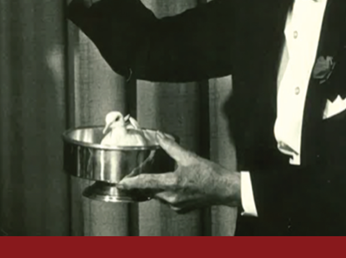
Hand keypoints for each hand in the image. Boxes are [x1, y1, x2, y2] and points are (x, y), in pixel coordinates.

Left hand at [117, 132, 239, 212]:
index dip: (131, 183)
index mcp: (172, 184)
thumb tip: (160, 136)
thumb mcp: (188, 157)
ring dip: (152, 187)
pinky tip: (164, 183)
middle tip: (131, 176)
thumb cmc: (210, 175)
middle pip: (149, 190)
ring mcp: (176, 205)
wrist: (225, 189)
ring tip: (148, 176)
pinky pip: (165, 200)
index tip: (120, 184)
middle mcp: (172, 197)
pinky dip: (162, 191)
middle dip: (140, 183)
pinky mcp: (181, 208)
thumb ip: (171, 147)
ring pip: (156, 195)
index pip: (146, 183)